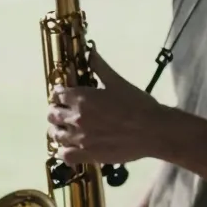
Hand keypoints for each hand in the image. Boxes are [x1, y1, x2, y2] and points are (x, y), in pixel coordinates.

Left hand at [47, 48, 168, 164]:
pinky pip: (65, 155)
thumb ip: (100, 67)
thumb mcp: (118, 82)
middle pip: (52, 114)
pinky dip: (63, 152)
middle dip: (55, 111)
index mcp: (81, 98)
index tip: (63, 96)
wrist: (154, 131)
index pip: (57, 94)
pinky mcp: (88, 155)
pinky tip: (68, 149)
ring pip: (55, 134)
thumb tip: (90, 51)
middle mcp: (76, 118)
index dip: (59, 94)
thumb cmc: (138, 104)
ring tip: (63, 130)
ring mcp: (80, 138)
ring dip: (57, 130)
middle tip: (62, 112)